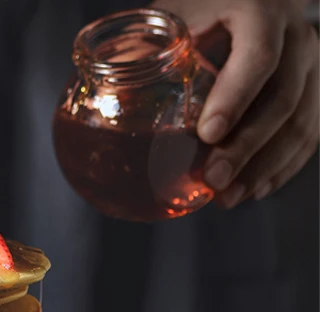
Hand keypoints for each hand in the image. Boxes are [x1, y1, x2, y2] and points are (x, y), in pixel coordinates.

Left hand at [154, 0, 318, 207]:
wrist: (245, 1)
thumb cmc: (202, 9)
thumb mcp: (172, 15)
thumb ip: (142, 47)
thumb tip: (108, 90)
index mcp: (259, 8)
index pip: (259, 54)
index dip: (236, 96)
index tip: (207, 133)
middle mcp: (295, 33)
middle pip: (283, 96)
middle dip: (246, 146)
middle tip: (212, 179)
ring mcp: (311, 64)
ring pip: (302, 121)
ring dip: (265, 167)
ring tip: (228, 197)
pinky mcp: (314, 90)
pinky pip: (309, 133)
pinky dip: (282, 167)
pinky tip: (254, 189)